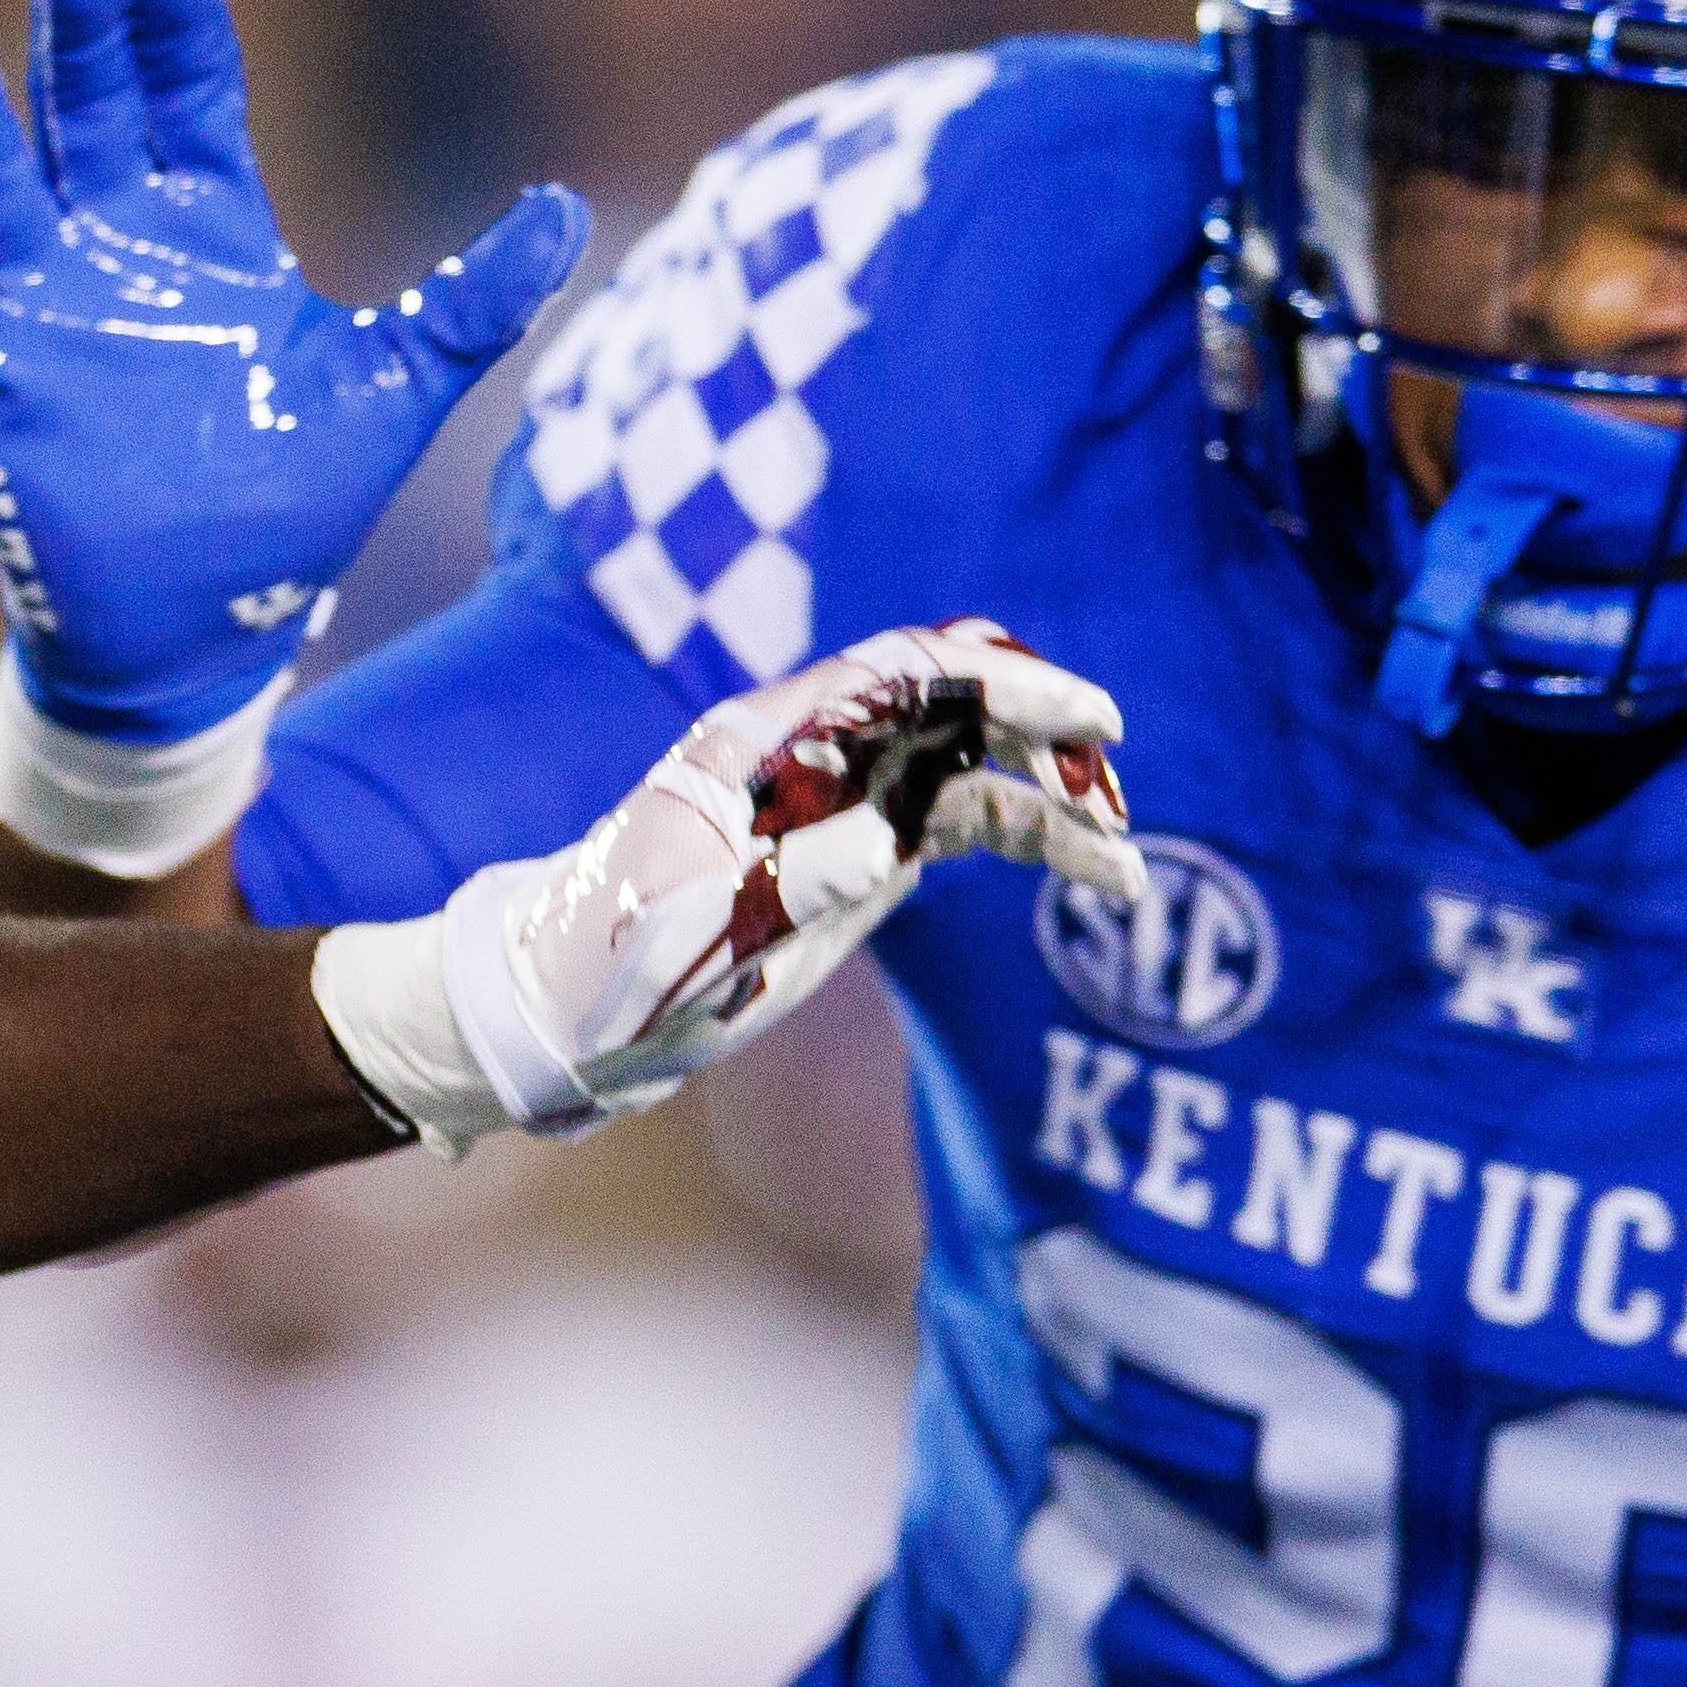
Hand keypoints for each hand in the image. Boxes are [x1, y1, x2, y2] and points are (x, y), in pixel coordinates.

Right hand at [0, 0, 590, 742]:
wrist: (198, 633)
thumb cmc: (289, 515)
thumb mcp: (395, 391)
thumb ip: (470, 300)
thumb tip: (567, 208)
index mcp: (216, 236)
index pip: (190, 98)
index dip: (176, 24)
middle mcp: (120, 250)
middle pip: (90, 110)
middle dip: (80, 35)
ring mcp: (43, 306)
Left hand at [314, 620, 1142, 1143]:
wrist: (567, 1009)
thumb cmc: (608, 958)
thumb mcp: (697, 923)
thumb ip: (797, 876)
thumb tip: (892, 838)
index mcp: (760, 744)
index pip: (895, 676)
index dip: (994, 683)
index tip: (1081, 717)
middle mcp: (810, 755)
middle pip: (949, 705)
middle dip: (1040, 729)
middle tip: (1113, 775)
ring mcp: (842, 801)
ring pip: (972, 766)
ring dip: (1052, 796)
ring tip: (1119, 852)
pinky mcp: (862, 855)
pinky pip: (966, 824)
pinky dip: (1035, 839)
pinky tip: (1099, 871)